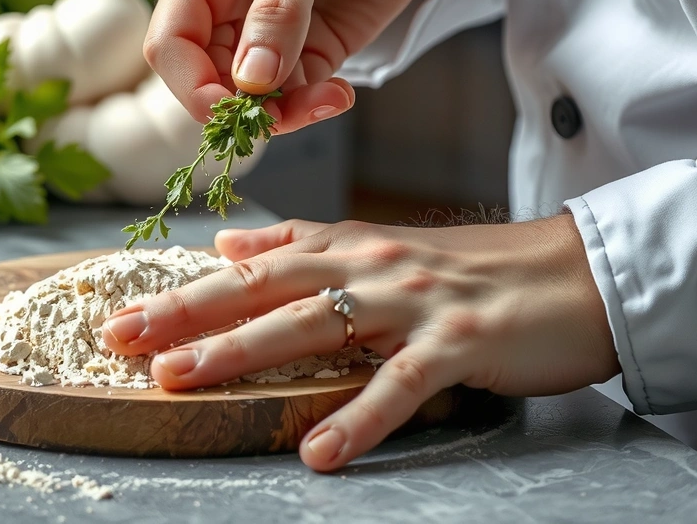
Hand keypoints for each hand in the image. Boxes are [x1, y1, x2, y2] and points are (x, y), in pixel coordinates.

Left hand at [101, 217, 619, 470]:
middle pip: (263, 288)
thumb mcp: (382, 247)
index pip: (252, 265)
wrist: (576, 275)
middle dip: (187, 314)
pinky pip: (399, 384)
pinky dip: (359, 418)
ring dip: (240, 353)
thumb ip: (305, 245)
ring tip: (179, 381)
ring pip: (312, 326)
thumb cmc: (477, 270)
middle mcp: (370, 266)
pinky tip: (318, 453)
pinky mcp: (458, 342)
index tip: (123, 314)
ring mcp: (412, 303)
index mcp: (349, 246)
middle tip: (120, 339)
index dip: (186, 290)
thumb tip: (232, 243)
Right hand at [146, 0, 457, 132]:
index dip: (191, 84)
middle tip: (292, 110)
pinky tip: (340, 94)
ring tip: (329, 100)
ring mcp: (265, 40)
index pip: (170, 44)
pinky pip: (294, 99)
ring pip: (251, 100)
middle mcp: (225, 13)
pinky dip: (313, 107)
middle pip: (207, 82)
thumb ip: (278, 12)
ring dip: (285, 114)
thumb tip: (251, 79)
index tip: (230, 110)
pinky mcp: (304, 57)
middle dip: (243, 108)